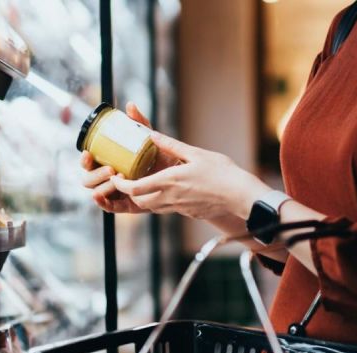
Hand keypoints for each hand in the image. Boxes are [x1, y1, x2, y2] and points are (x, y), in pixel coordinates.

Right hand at [80, 102, 176, 213]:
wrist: (180, 176)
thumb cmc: (162, 157)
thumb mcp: (150, 140)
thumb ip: (140, 124)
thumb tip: (130, 106)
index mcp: (110, 162)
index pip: (90, 162)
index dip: (85, 159)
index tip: (88, 153)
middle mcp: (110, 178)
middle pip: (89, 179)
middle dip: (95, 174)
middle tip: (111, 169)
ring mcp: (117, 193)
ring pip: (97, 192)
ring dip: (102, 186)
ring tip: (116, 179)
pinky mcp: (126, 205)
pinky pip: (110, 207)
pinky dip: (102, 203)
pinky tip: (99, 197)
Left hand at [110, 132, 270, 219]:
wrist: (240, 196)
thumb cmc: (222, 173)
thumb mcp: (195, 154)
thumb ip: (172, 145)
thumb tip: (152, 134)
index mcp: (169, 182)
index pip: (135, 189)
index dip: (120, 185)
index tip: (116, 177)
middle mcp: (170, 198)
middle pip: (140, 202)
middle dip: (130, 194)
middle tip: (127, 181)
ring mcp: (179, 208)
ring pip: (153, 208)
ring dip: (145, 198)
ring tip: (145, 185)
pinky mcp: (188, 213)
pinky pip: (168, 209)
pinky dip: (161, 201)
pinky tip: (169, 191)